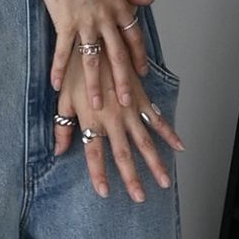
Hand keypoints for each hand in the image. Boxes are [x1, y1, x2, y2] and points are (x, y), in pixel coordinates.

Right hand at [36, 0, 151, 110]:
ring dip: (94, 83)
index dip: (138, 56)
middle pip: (117, 55)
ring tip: (95, 104)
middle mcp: (105, 17)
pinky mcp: (65, 23)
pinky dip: (59, 69)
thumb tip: (150, 0)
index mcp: (119, 6)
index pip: (134, 37)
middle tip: (126, 102)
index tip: (142, 73)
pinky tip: (57, 85)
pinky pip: (63, 51)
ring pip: (92, 59)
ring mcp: (85, 22)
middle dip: (122, 80)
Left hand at [55, 46, 183, 201]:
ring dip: (155, 162)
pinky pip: (157, 119)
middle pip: (124, 153)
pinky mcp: (141, 98)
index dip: (99, 174)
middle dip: (132, 177)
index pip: (94, 153)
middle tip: (140, 197)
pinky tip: (180, 147)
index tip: (105, 192)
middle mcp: (112, 118)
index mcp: (91, 119)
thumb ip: (62, 126)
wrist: (96, 42)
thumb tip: (58, 151)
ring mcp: (129, 109)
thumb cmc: (75, 70)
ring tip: (164, 181)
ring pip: (145, 141)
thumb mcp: (62, 98)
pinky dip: (169, 133)